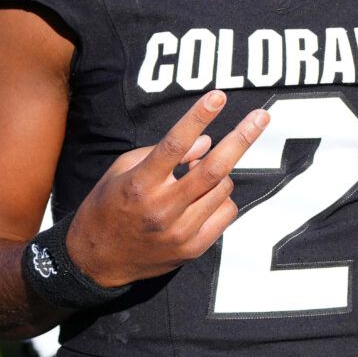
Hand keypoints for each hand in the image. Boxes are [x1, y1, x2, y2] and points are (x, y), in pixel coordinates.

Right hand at [64, 90, 268, 287]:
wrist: (97, 260)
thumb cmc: (109, 206)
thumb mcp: (124, 170)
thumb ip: (166, 153)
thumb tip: (207, 141)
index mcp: (140, 184)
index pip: (174, 144)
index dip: (198, 117)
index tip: (219, 96)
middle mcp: (162, 209)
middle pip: (213, 169)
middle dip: (241, 139)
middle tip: (260, 117)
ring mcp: (180, 232)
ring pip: (223, 189)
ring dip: (221, 173)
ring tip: (198, 174)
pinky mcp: (193, 249)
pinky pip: (226, 213)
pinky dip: (221, 198)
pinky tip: (203, 198)